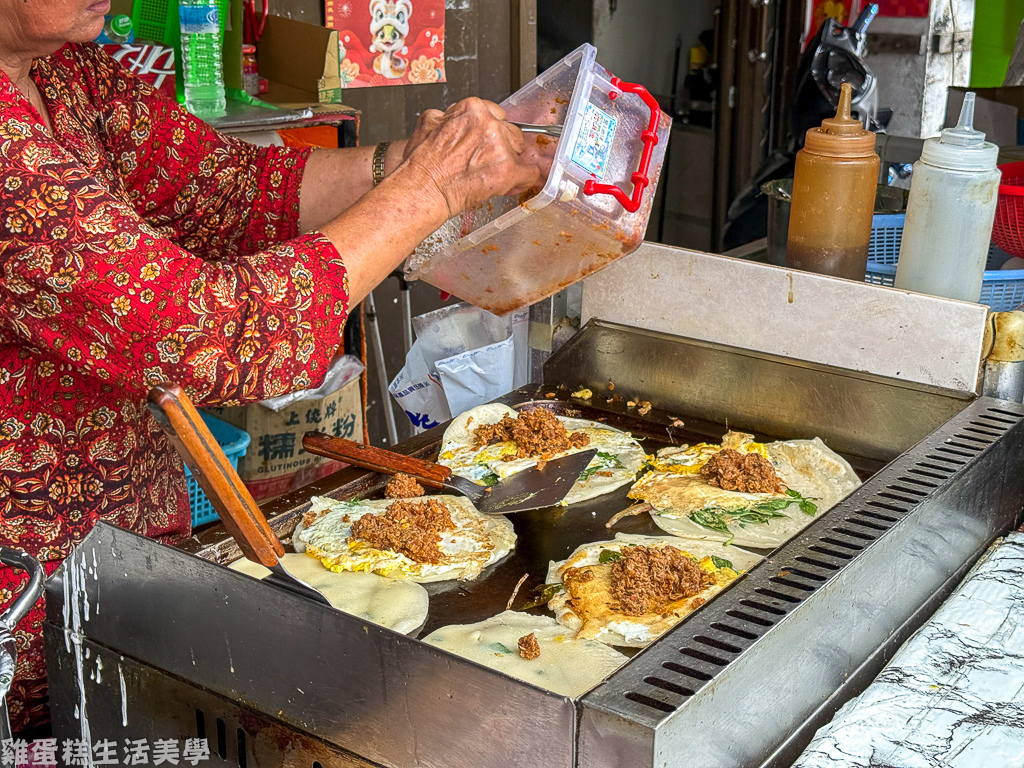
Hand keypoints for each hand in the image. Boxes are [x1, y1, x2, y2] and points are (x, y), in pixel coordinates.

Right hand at [400, 98, 543, 218]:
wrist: (421, 189)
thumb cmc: (421, 164)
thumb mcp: (428, 123)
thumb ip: (447, 116)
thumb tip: (452, 117)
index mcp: (472, 109)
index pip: (496, 115)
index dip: (491, 132)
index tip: (487, 143)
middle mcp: (488, 124)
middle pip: (511, 132)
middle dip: (502, 147)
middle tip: (487, 162)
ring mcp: (500, 147)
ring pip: (519, 152)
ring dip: (509, 164)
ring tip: (491, 176)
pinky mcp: (507, 170)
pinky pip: (528, 173)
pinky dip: (522, 181)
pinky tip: (511, 185)